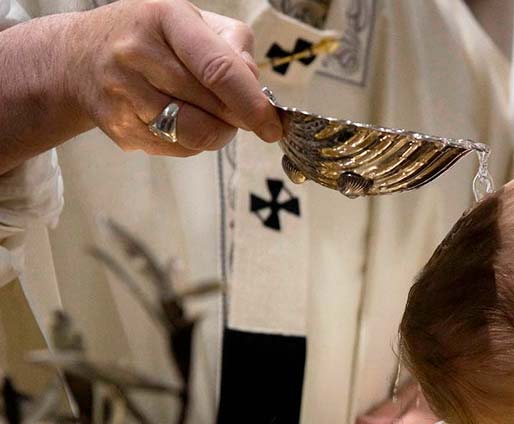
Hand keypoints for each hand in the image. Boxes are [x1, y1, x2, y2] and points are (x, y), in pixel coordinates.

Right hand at [66, 0, 283, 155]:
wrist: (77, 58)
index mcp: (165, 19)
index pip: (217, 69)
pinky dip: (194, 141)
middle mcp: (138, 55)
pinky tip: (183, 119)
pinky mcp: (121, 130)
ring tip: (212, 113)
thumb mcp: (190, 20)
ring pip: (196, 134)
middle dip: (238, 116)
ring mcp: (125, 96)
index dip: (251, 102)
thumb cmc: (150, 36)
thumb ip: (233, 46)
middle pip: (211, 106)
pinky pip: (178, 150)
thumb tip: (255, 87)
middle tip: (244, 112)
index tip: (273, 125)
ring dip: (218, 131)